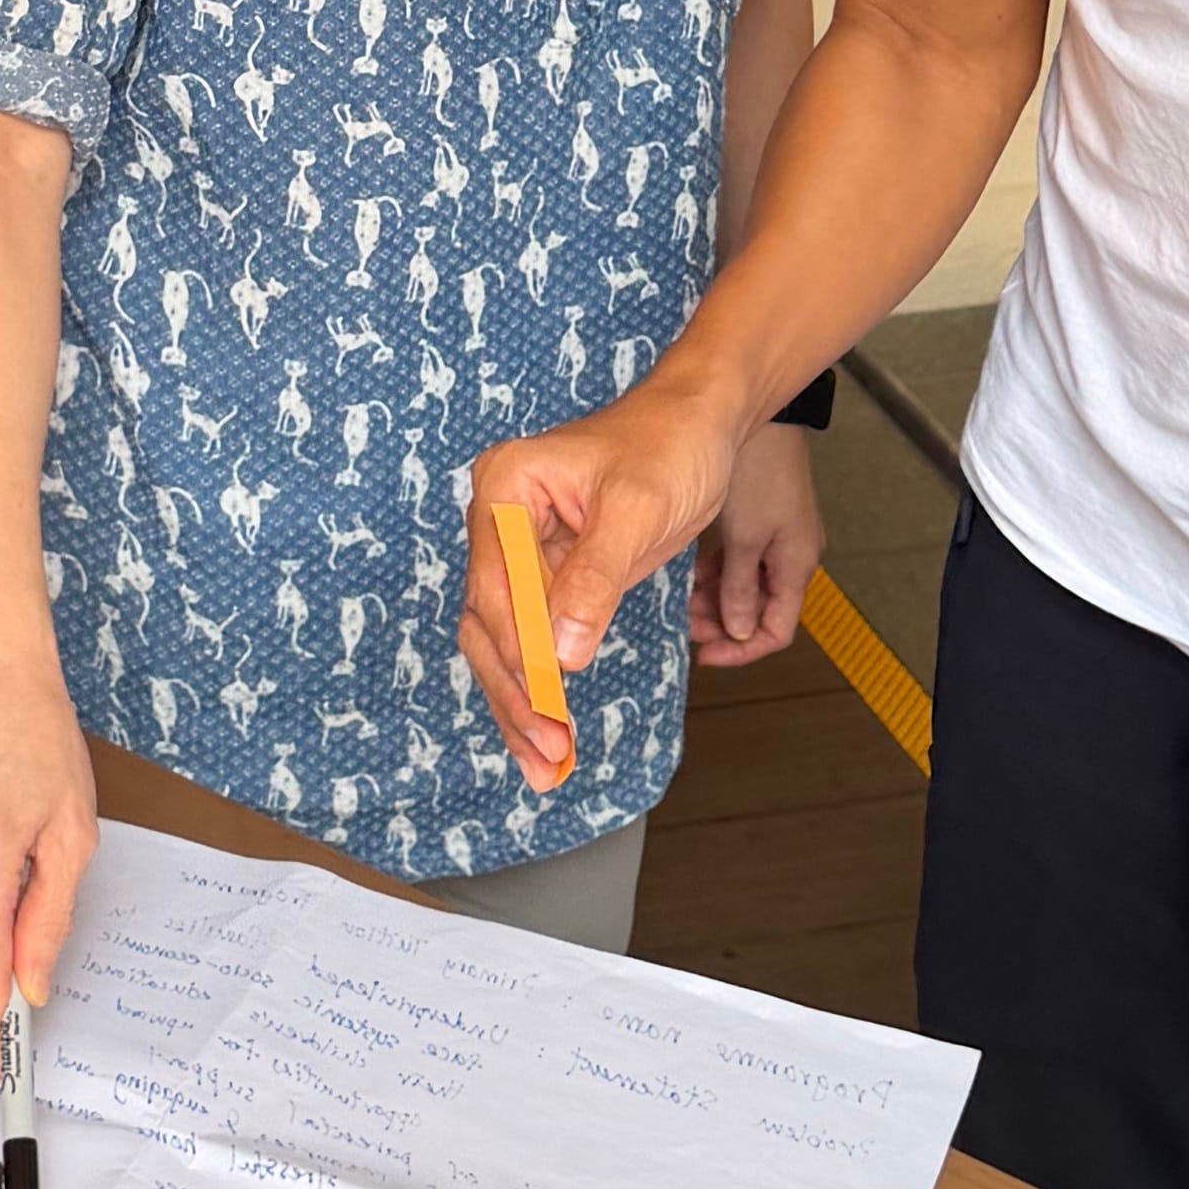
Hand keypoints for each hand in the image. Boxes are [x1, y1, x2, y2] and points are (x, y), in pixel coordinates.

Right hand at [461, 371, 745, 788]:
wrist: (701, 422)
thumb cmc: (671, 446)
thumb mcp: (638, 510)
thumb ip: (594, 579)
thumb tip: (560, 656)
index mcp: (504, 489)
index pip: (498, 589)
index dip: (521, 654)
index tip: (548, 706)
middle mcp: (498, 519)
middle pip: (487, 622)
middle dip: (515, 693)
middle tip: (545, 753)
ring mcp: (518, 547)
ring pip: (503, 639)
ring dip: (521, 702)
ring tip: (543, 766)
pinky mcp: (546, 571)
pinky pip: (535, 635)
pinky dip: (543, 683)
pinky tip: (550, 729)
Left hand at [689, 419, 822, 666]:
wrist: (758, 412)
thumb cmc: (757, 468)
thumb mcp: (744, 535)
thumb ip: (737, 587)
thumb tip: (737, 631)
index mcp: (797, 564)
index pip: (777, 630)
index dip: (742, 650)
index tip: (705, 654)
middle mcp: (793, 554)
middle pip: (761, 610)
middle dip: (724, 624)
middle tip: (687, 627)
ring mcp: (779, 535)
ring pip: (746, 586)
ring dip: (716, 599)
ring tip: (684, 603)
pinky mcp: (763, 518)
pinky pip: (741, 560)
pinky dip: (717, 573)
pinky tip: (691, 573)